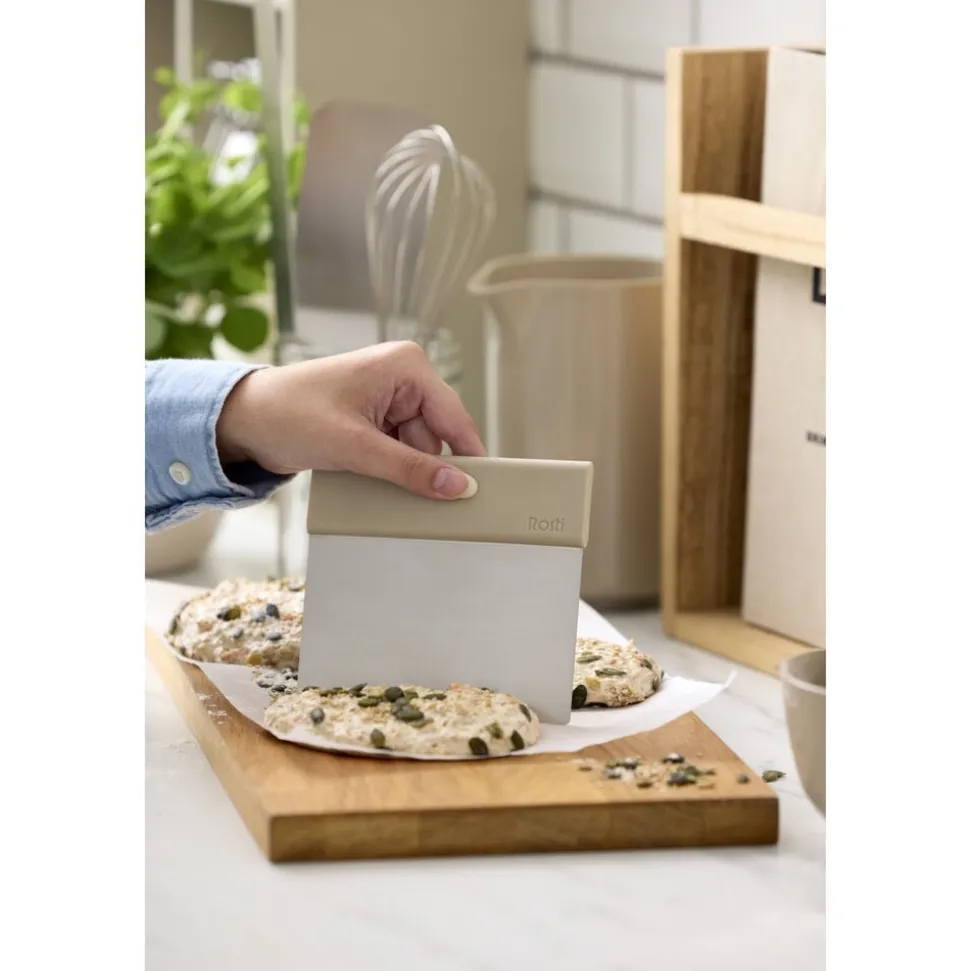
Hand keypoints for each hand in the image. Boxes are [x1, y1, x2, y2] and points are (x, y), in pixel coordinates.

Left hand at [216, 341, 486, 499]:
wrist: (242, 421)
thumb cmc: (289, 414)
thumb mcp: (355, 447)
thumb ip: (409, 468)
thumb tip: (458, 486)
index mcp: (406, 366)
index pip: (454, 418)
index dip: (467, 457)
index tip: (482, 493)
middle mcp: (403, 378)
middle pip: (437, 438)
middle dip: (423, 467)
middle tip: (409, 494)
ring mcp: (388, 400)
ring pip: (418, 450)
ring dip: (402, 471)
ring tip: (368, 475)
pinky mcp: (373, 421)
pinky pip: (398, 453)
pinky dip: (389, 470)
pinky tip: (368, 476)